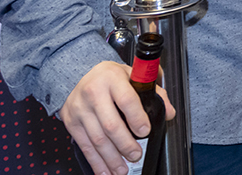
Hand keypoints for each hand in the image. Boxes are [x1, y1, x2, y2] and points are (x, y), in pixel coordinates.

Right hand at [59, 60, 174, 174]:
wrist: (80, 76)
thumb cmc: (110, 77)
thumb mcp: (132, 75)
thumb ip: (154, 92)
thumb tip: (169, 112)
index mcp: (112, 79)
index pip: (127, 100)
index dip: (137, 118)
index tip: (145, 132)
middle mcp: (94, 93)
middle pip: (111, 125)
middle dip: (125, 144)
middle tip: (136, 155)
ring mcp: (80, 110)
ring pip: (97, 139)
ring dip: (111, 158)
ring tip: (122, 169)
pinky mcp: (72, 123)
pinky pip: (85, 146)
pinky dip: (96, 161)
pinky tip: (104, 170)